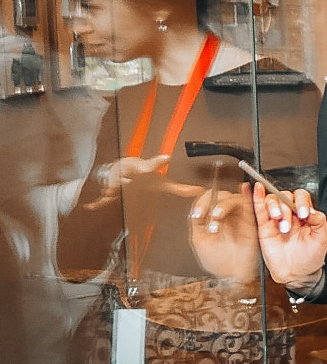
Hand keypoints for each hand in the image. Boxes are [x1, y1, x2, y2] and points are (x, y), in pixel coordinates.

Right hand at [85, 155, 202, 208]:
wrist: (125, 170)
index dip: (159, 162)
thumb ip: (179, 188)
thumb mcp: (162, 182)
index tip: (166, 158)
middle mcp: (131, 172)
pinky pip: (102, 196)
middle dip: (128, 177)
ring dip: (112, 186)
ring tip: (111, 191)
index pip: (152, 165)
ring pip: (113, 183)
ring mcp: (119, 180)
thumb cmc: (145, 176)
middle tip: (129, 180)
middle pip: (129, 173)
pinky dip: (97, 201)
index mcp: (145, 170)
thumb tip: (198, 191)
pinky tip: (90, 206)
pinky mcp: (110, 189)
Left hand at [189, 186, 260, 280]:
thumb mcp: (199, 240)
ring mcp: (239, 216)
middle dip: (212, 204)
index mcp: (212, 217)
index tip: (198, 213)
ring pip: (233, 198)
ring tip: (217, 218)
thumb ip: (197, 222)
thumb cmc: (218, 261)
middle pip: (221, 195)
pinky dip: (248, 195)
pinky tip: (245, 189)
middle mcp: (226, 214)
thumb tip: (196, 207)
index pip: (207, 198)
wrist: (233, 275)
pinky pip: (251, 204)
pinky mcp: (252, 220)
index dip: (202, 202)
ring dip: (223, 205)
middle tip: (209, 218)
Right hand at [251, 181, 326, 289]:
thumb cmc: (310, 257)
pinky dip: (257, 198)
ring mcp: (276, 220)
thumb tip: (312, 209)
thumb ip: (319, 221)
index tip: (303, 215)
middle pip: (284, 197)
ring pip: (272, 202)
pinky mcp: (264, 227)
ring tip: (278, 220)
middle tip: (288, 226)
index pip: (301, 197)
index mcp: (304, 214)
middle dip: (286, 208)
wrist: (297, 274)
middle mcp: (290, 214)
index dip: (301, 202)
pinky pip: (259, 210)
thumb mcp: (322, 238)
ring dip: (274, 207)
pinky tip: (256, 189)